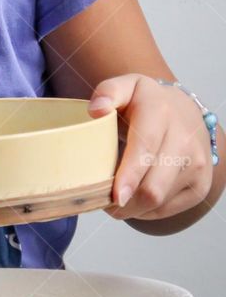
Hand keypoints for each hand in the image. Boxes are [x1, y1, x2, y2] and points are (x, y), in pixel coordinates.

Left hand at [86, 74, 214, 221]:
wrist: (184, 112)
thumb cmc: (145, 103)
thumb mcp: (125, 87)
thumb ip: (108, 92)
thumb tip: (97, 110)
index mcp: (160, 112)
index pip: (146, 148)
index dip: (130, 175)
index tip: (115, 196)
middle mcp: (184, 140)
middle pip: (153, 186)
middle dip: (123, 201)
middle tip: (99, 199)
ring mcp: (196, 164)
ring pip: (158, 201)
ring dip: (130, 207)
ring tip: (113, 195)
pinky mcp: (201, 185)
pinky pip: (166, 209)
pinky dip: (144, 209)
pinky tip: (133, 195)